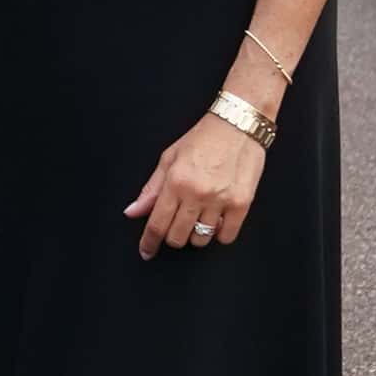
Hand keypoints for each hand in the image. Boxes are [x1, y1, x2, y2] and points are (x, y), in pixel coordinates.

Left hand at [127, 108, 266, 258]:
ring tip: (198, 218)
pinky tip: (217, 221)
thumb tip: (132, 212)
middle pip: (177, 237)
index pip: (157, 223)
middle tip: (176, 225)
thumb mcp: (170, 158)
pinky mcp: (242, 203)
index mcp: (176, 182)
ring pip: (201, 240)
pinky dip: (219, 234)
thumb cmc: (203, 138)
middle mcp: (197, 193)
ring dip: (196, 235)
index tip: (146, 251)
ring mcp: (221, 200)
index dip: (149, 242)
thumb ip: (151, 189)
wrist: (239, 123)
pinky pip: (227, 236)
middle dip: (172, 236)